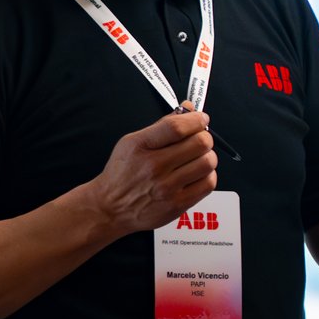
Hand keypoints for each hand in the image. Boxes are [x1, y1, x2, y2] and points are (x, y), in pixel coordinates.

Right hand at [84, 110, 216, 232]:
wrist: (110, 209)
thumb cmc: (121, 175)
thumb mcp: (132, 142)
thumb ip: (162, 125)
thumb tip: (188, 109)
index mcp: (141, 146)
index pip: (177, 127)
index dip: (196, 119)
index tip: (201, 118)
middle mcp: (154, 167)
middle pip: (199, 143)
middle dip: (204, 136)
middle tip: (199, 139)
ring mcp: (167, 188)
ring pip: (207, 163)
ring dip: (207, 156)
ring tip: (197, 158)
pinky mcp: (177, 205)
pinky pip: (208, 184)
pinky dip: (208, 175)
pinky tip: (196, 174)